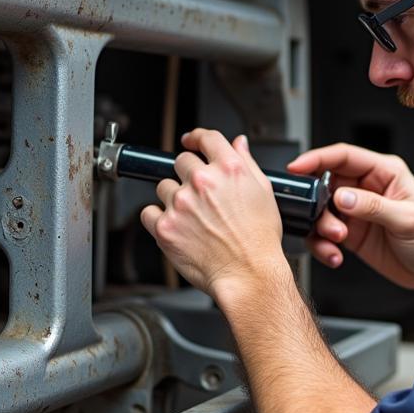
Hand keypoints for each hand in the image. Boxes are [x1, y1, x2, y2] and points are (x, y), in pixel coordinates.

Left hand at [140, 129, 285, 300]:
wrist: (248, 274)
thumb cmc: (259, 241)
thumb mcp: (264, 193)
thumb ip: (247, 162)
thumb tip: (238, 144)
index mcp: (229, 169)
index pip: (206, 138)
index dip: (196, 138)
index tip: (190, 142)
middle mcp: (202, 182)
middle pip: (181, 162)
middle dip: (188, 175)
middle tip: (200, 196)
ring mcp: (181, 203)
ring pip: (164, 187)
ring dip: (173, 198)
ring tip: (193, 218)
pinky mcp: (165, 226)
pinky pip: (149, 212)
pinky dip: (158, 218)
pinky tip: (177, 228)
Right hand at [287, 143, 413, 296]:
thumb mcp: (407, 220)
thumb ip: (373, 207)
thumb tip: (341, 197)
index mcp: (384, 172)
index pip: (344, 156)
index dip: (318, 158)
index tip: (296, 168)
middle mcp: (367, 188)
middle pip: (326, 183)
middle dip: (318, 204)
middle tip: (324, 222)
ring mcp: (357, 211)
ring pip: (321, 211)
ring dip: (321, 228)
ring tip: (336, 242)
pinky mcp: (351, 234)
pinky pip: (324, 235)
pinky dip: (323, 246)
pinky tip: (334, 256)